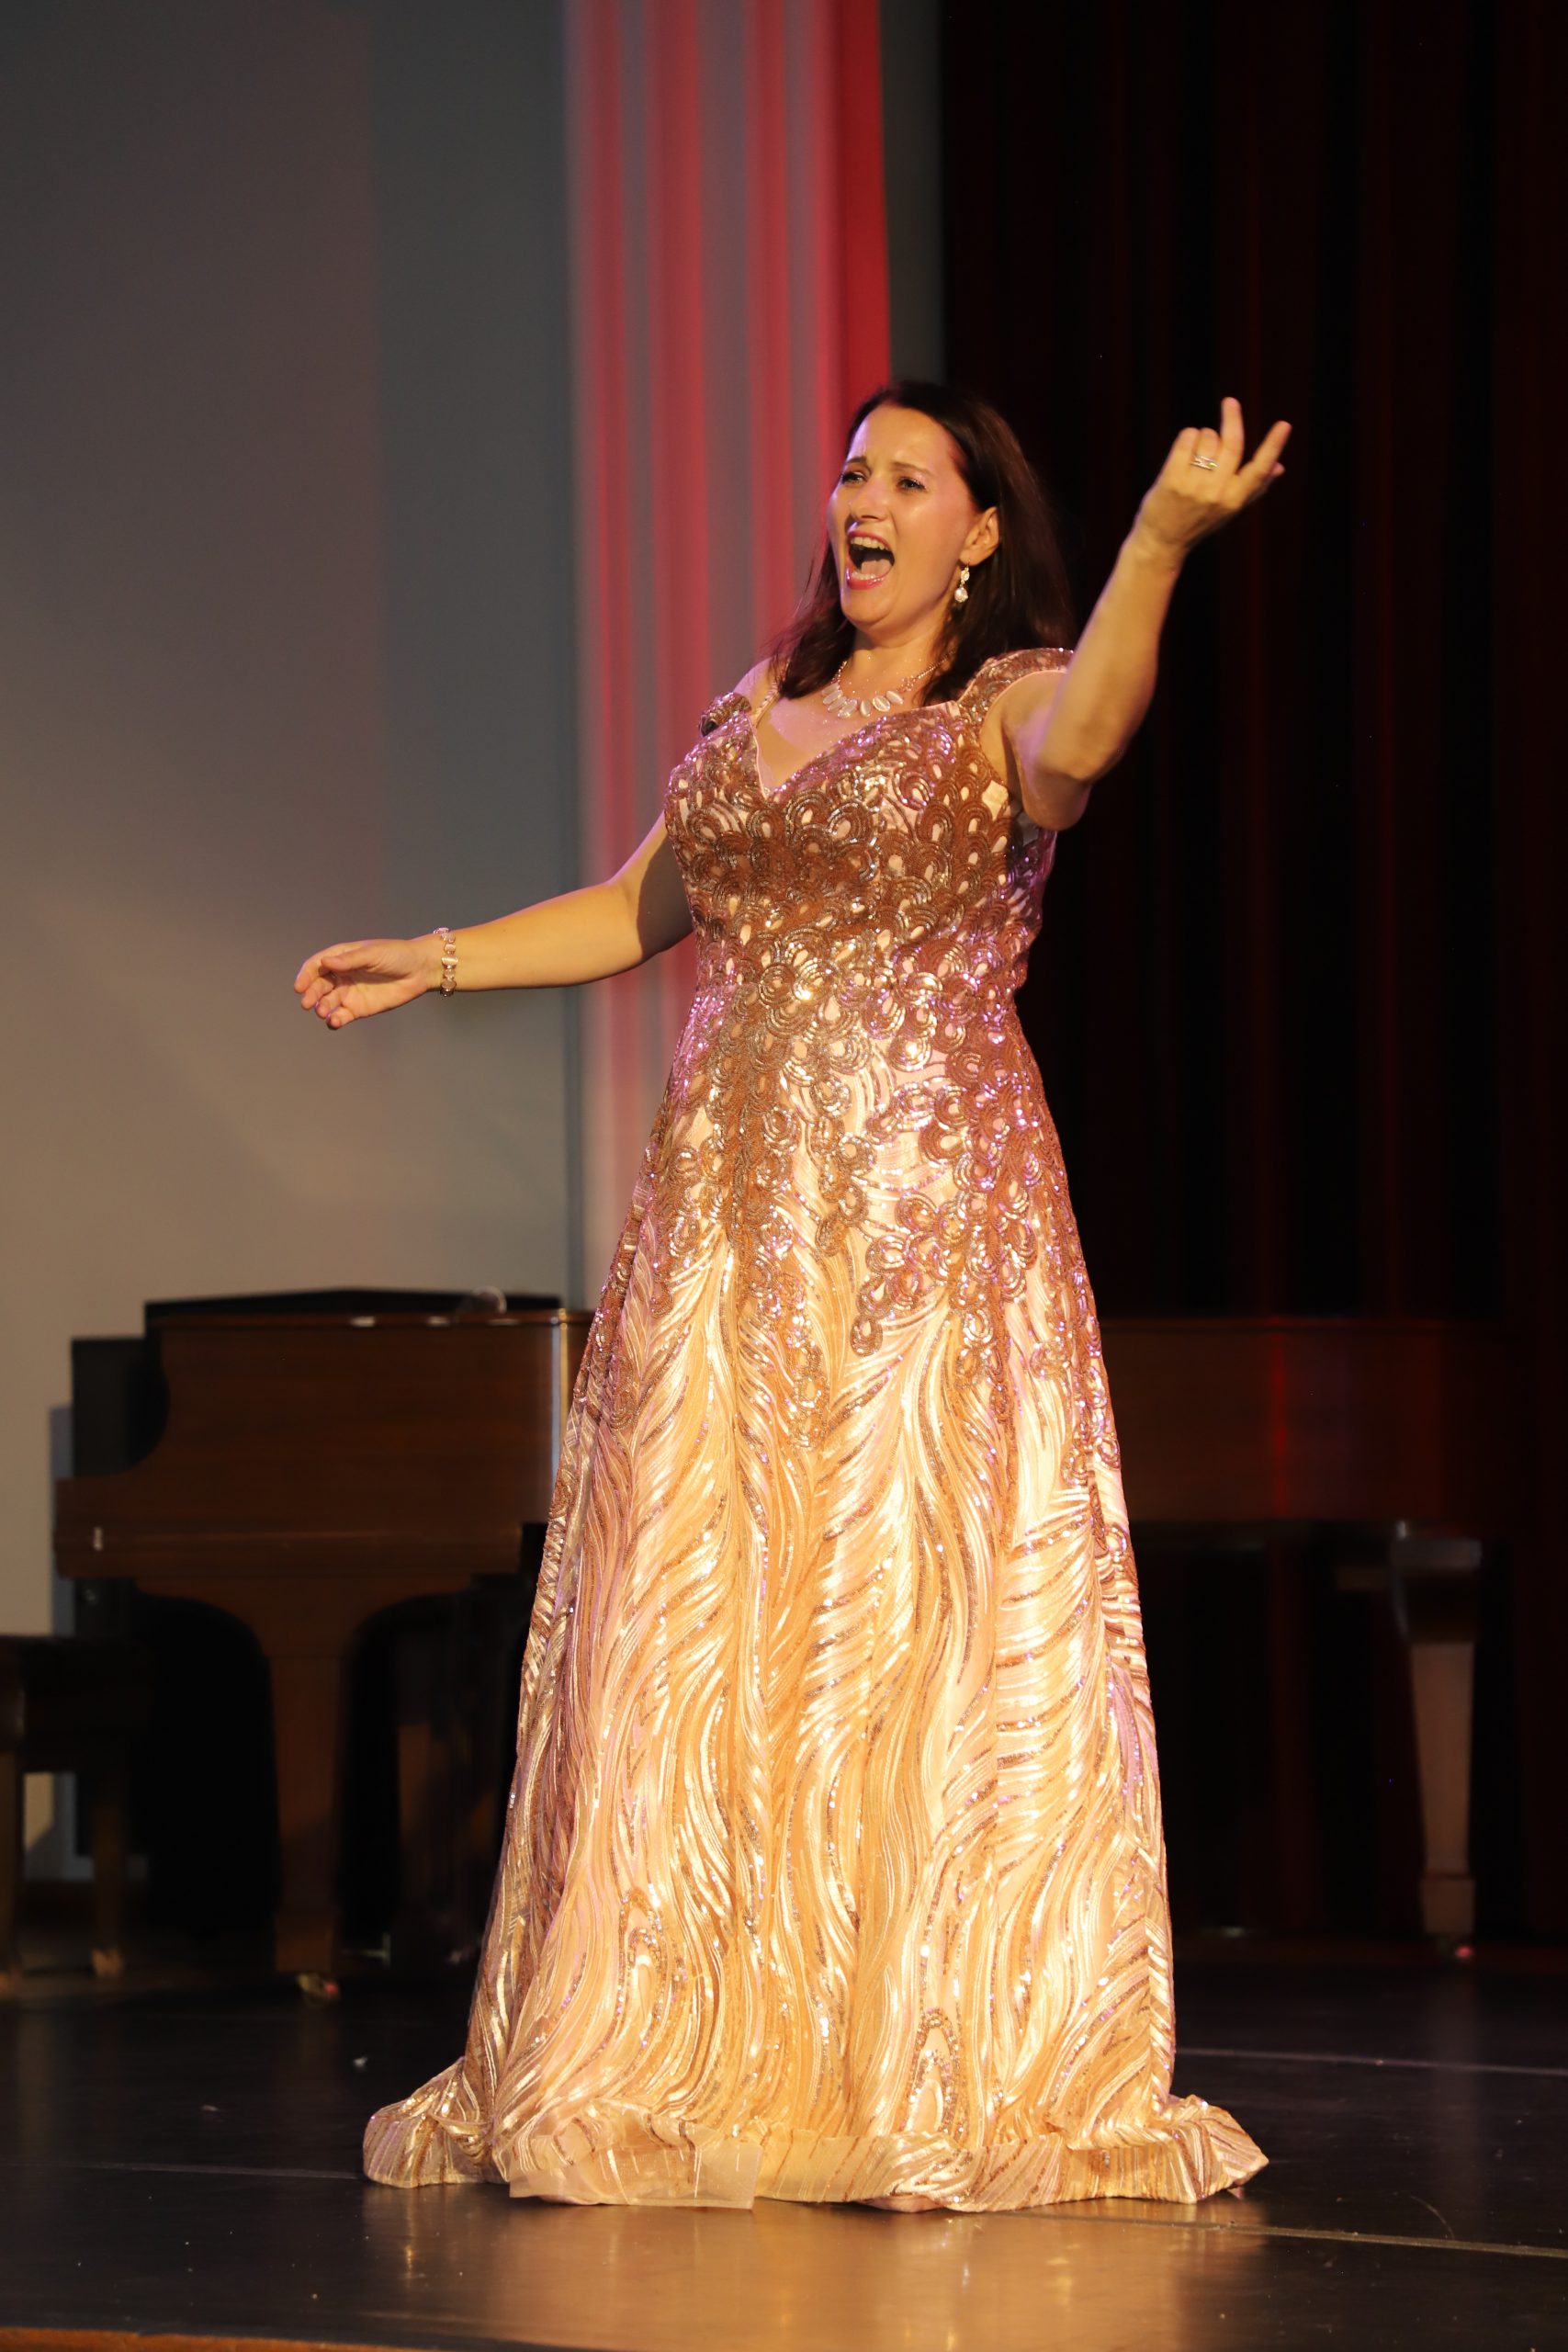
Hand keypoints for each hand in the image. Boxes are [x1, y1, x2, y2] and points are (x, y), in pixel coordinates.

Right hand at [293, 935, 434, 1028]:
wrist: (419, 970)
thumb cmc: (396, 955)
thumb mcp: (372, 954)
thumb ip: (349, 960)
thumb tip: (326, 962)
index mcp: (341, 958)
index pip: (317, 966)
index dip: (306, 976)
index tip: (299, 986)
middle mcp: (341, 976)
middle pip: (319, 986)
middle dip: (311, 994)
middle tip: (307, 1003)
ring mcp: (349, 993)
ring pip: (328, 1002)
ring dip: (322, 1008)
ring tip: (322, 1012)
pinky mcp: (358, 1009)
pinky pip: (341, 1016)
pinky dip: (335, 1020)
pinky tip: (335, 1021)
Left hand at [1133, 396, 1289, 559]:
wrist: (1161, 543)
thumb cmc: (1198, 521)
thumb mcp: (1229, 509)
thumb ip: (1254, 488)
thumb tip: (1280, 467)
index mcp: (1235, 500)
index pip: (1259, 470)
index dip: (1273, 446)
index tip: (1284, 425)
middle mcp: (1217, 494)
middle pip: (1232, 443)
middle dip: (1232, 417)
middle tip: (1230, 402)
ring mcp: (1194, 487)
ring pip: (1208, 437)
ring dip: (1203, 436)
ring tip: (1196, 454)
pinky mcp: (1172, 480)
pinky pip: (1187, 439)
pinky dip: (1187, 437)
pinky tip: (1184, 450)